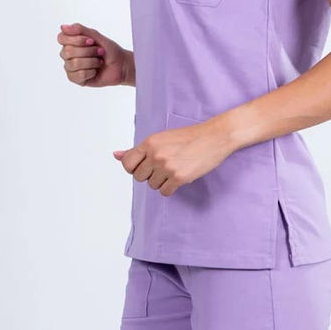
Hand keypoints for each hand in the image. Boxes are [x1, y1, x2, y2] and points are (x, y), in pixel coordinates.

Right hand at [58, 22, 133, 86]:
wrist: (121, 65)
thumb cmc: (109, 50)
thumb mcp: (95, 36)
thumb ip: (79, 29)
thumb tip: (62, 27)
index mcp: (70, 42)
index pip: (61, 38)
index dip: (77, 40)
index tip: (91, 41)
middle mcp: (68, 55)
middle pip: (67, 51)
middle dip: (88, 51)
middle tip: (100, 52)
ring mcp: (71, 67)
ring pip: (74, 64)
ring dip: (91, 62)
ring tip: (99, 62)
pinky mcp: (76, 79)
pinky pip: (78, 75)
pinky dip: (91, 72)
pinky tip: (95, 71)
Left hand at [113, 117, 234, 195]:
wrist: (214, 137)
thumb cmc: (189, 137)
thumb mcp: (161, 138)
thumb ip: (138, 150)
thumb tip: (116, 155)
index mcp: (149, 143)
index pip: (127, 164)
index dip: (134, 168)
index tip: (145, 166)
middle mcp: (155, 154)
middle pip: (139, 177)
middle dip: (150, 174)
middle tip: (164, 166)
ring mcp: (167, 167)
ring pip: (152, 185)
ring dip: (161, 181)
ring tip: (174, 169)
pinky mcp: (179, 178)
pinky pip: (164, 192)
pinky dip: (170, 188)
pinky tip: (178, 177)